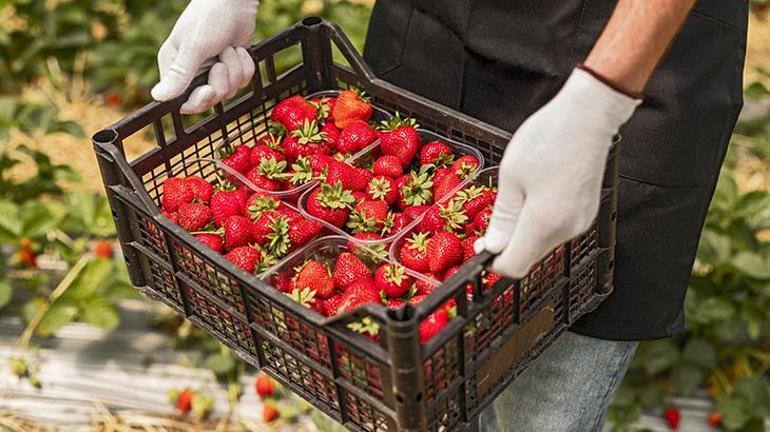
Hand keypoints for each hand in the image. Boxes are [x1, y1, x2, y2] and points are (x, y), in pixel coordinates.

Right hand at [152, 0, 257, 113]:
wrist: (234, 2)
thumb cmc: (209, 17)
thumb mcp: (194, 47)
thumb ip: (179, 74)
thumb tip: (158, 97)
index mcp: (174, 67)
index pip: (183, 101)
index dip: (199, 101)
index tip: (209, 90)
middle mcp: (192, 72)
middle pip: (210, 99)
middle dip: (221, 81)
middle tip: (221, 61)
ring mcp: (213, 70)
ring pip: (229, 90)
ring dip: (235, 69)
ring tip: (228, 48)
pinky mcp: (231, 67)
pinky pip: (243, 81)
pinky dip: (245, 65)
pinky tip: (239, 49)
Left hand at [477, 68, 639, 277]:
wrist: (589, 116)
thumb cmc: (549, 139)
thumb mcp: (511, 177)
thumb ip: (502, 218)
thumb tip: (493, 247)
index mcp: (543, 224)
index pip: (514, 266)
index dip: (493, 262)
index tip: (481, 247)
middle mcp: (566, 230)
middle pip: (528, 256)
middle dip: (507, 244)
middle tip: (493, 218)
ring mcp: (580, 222)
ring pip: (542, 243)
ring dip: (523, 231)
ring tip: (517, 197)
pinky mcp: (586, 213)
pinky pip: (556, 229)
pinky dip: (540, 222)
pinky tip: (535, 196)